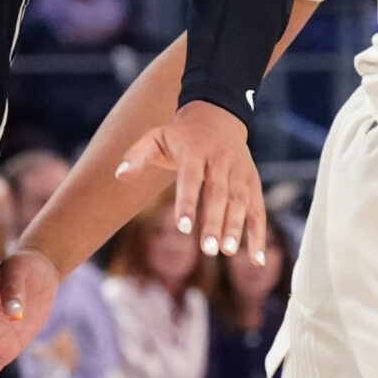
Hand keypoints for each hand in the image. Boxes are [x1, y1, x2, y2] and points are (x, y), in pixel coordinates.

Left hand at [117, 100, 264, 262]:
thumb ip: (137, 155)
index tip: (183, 228)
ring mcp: (240, 172)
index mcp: (196, 151)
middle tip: (208, 249)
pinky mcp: (252, 182)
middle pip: (220, 193)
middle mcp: (222, 161)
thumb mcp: (155, 136)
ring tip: (228, 252)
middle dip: (215, 221)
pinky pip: (258, 210)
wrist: (217, 118)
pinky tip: (256, 259)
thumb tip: (119, 174)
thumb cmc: (180, 137)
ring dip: (236, 227)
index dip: (188, 202)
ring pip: (240, 202)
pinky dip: (257, 234)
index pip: (191, 178)